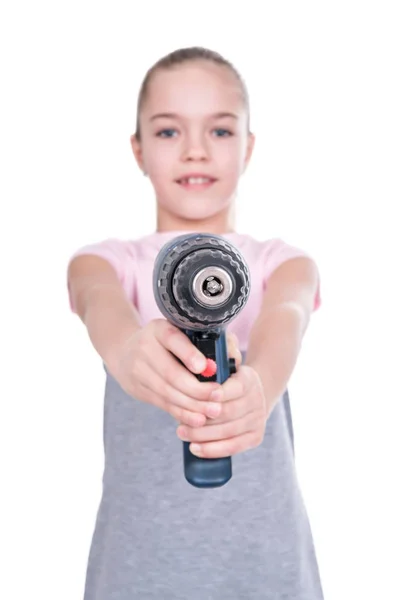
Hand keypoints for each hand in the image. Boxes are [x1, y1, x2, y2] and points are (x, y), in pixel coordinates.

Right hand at [109, 319, 240, 428]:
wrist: (126, 352)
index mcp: (158, 329)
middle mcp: (145, 348)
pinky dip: (183, 413)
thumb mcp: (177, 332)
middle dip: (197, 388)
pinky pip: (163, 404)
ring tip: (214, 410)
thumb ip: (202, 340)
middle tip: (218, 395)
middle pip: (171, 373)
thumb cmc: (165, 342)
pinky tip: (198, 419)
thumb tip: (229, 355)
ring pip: (168, 392)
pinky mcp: (138, 389)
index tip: (204, 367)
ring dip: (193, 405)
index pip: (172, 338)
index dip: (188, 354)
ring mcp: (138, 370)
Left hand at [176, 365, 271, 457]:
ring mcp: (258, 419)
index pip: (237, 387)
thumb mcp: (222, 371)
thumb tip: (200, 367)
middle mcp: (257, 399)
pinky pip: (233, 447)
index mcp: (249, 379)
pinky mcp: (256, 437)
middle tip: (179, 424)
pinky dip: (213, 450)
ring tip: (182, 434)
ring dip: (203, 435)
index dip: (220, 393)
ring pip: (228, 431)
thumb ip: (213, 367)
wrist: (248, 398)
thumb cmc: (225, 384)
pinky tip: (196, 449)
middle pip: (229, 412)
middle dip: (203, 419)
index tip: (202, 397)